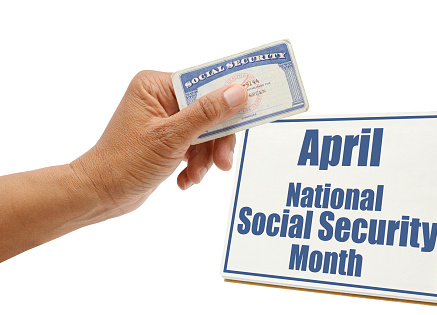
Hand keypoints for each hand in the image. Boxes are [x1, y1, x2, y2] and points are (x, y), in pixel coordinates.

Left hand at [71, 70, 247, 218]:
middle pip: (208, 111)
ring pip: (205, 132)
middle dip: (216, 140)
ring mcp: (165, 120)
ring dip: (205, 158)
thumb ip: (207, 114)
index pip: (203, 84)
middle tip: (223, 161)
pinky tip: (185, 179)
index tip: (251, 107)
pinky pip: (195, 146)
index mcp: (155, 86)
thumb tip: (237, 92)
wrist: (101, 195)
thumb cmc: (124, 163)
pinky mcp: (168, 140)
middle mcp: (160, 98)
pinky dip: (195, 164)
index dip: (228, 97)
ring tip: (195, 175)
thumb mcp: (171, 138)